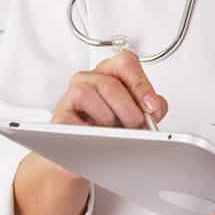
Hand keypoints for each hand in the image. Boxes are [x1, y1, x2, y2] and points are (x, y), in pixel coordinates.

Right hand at [50, 50, 165, 129]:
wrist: (85, 151)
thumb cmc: (112, 127)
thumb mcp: (136, 113)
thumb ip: (151, 108)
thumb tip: (154, 110)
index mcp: (111, 72)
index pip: (126, 63)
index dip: (140, 84)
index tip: (151, 106)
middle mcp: (90, 78)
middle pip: (110, 83)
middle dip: (128, 109)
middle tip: (135, 125)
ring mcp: (72, 93)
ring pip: (88, 94)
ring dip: (106, 118)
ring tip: (113, 131)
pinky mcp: (60, 114)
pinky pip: (72, 118)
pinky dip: (88, 130)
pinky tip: (97, 137)